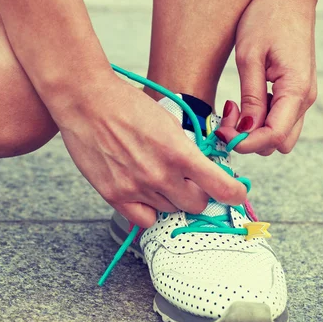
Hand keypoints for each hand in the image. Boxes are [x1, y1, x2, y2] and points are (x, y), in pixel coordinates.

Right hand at [54, 74, 247, 227]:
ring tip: (155, 175)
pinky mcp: (114, 195)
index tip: (235, 193)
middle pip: (196, 204)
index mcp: (179, 153)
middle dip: (197, 193)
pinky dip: (149, 210)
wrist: (86, 101)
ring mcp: (136, 188)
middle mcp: (160, 176)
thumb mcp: (168, 122)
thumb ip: (185, 150)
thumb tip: (200, 170)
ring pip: (170, 210)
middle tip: (188, 180)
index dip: (234, 193)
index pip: (221, 188)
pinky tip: (144, 193)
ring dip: (170, 197)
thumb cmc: (126, 104)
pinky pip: (144, 220)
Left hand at [216, 0, 317, 154]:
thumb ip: (251, 96)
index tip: (221, 133)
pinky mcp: (295, 90)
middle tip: (224, 120)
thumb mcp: (250, 56)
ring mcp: (302, 95)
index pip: (274, 136)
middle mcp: (305, 97)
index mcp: (296, 89)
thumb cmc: (267, 17)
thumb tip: (247, 129)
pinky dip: (259, 119)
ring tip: (231, 108)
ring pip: (279, 133)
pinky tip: (241, 102)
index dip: (246, 143)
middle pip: (279, 142)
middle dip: (250, 139)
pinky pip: (279, 118)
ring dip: (253, 130)